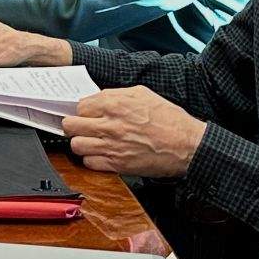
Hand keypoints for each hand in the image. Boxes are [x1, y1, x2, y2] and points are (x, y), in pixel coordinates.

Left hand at [63, 87, 207, 177]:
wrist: (188, 145)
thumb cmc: (169, 119)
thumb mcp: (142, 93)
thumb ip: (115, 94)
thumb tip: (96, 98)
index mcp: (115, 104)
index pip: (79, 106)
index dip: (82, 110)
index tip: (86, 114)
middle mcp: (110, 125)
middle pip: (71, 125)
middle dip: (74, 125)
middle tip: (81, 127)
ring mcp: (112, 146)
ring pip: (76, 145)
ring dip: (80, 143)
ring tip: (90, 141)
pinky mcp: (118, 165)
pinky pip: (89, 163)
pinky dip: (91, 159)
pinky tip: (100, 154)